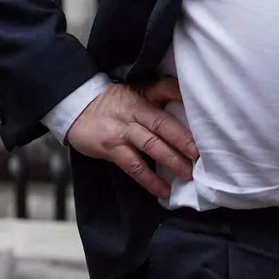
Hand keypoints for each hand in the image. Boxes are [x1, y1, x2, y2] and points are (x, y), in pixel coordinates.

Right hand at [64, 78, 196, 199]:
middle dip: (183, 139)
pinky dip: (149, 179)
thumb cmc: (112, 105)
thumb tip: (187, 112)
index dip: (182, 95)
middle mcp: (134, 111)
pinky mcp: (111, 147)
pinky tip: (163, 190)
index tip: (202, 107)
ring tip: (187, 173)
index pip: (165, 89)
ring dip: (171, 160)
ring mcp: (122, 130)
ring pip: (150, 145)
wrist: (76, 108)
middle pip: (162, 123)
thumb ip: (157, 98)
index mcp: (143, 95)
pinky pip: (133, 165)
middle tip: (200, 154)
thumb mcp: (134, 93)